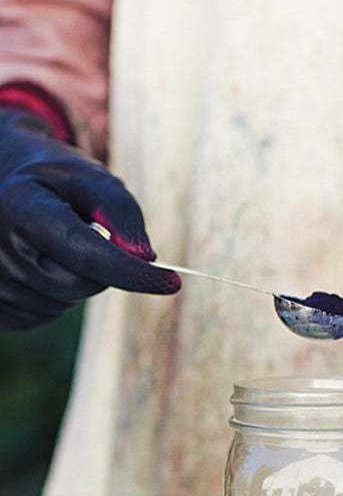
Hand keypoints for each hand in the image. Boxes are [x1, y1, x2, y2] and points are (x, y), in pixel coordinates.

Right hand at [0, 108, 179, 329]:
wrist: (6, 183)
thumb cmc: (58, 180)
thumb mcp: (94, 180)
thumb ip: (122, 214)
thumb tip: (145, 258)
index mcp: (20, 206)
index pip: (86, 254)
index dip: (133, 273)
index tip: (173, 282)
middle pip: (80, 284)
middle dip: (105, 267)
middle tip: (93, 235)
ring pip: (63, 302)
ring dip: (80, 279)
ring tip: (61, 243)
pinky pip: (43, 315)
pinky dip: (58, 295)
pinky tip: (47, 263)